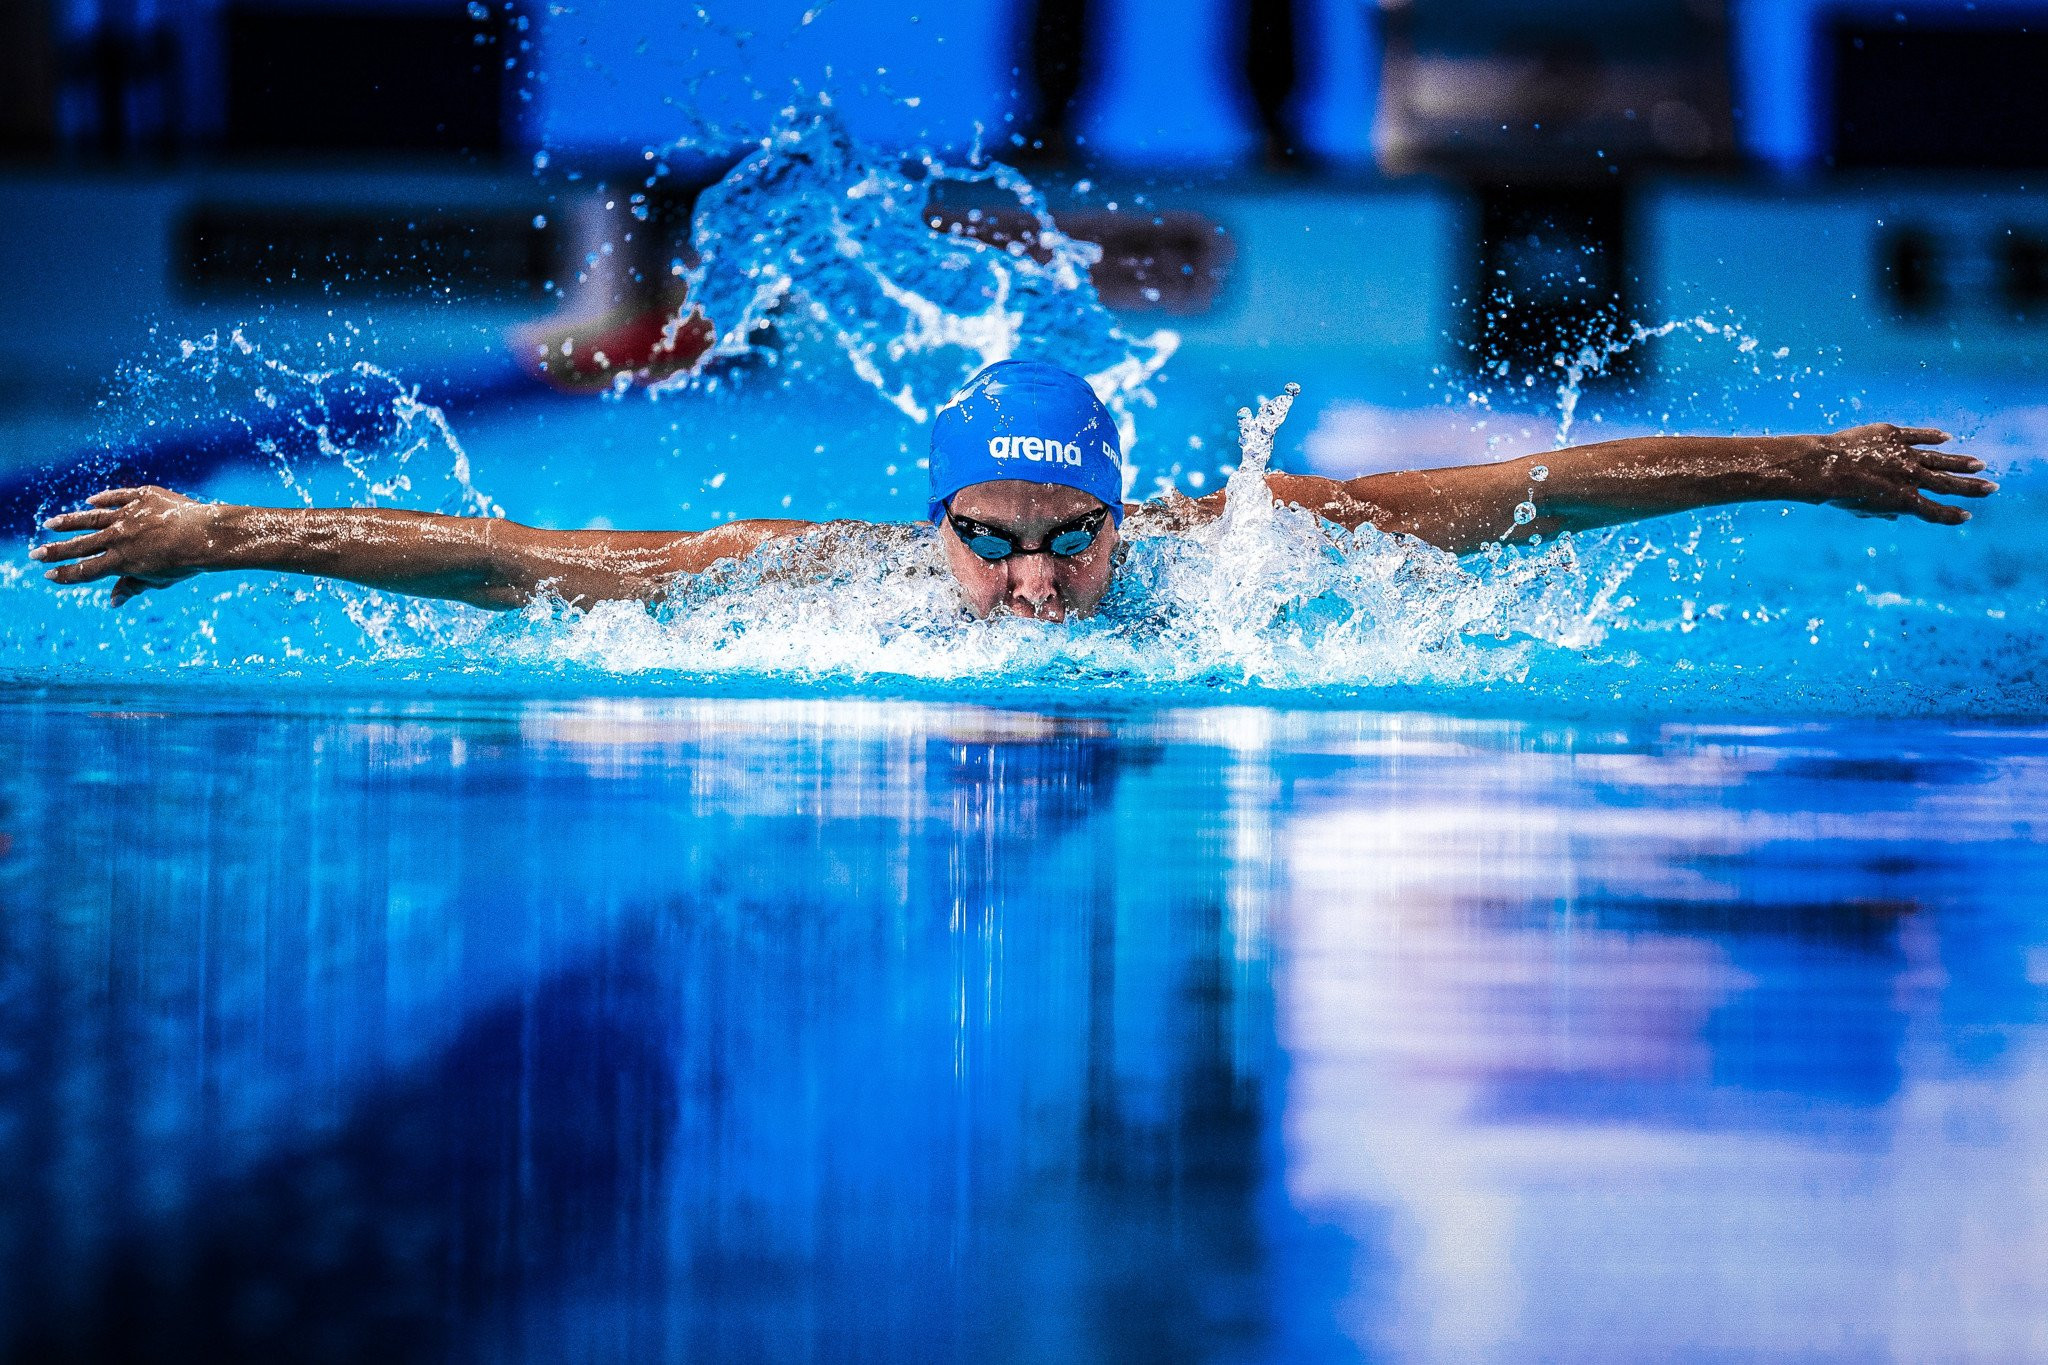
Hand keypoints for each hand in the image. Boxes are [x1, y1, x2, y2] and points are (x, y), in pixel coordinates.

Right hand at [30, 486, 216, 606]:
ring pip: (92, 518)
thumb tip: (113, 602)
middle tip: (35, 554)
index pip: (87, 570)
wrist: (209, 536)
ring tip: (51, 524)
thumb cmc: (187, 563)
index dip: (66, 574)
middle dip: (56, 551)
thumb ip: (133, 587)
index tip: (48, 575)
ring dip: (70, 522)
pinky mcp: (143, 497)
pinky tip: (90, 501)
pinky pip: (118, 497)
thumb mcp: (159, 581)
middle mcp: (119, 537)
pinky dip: (104, 499)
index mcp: (122, 561)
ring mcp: (129, 515)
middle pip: (81, 546)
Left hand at [1798, 424, 1995, 523]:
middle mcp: (1909, 478)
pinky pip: (1918, 436)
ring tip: (1979, 465)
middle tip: (1992, 488)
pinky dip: (1932, 436)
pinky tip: (1946, 438)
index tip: (1967, 516)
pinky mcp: (1893, 435)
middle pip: (1947, 484)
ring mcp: (1904, 455)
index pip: (1934, 512)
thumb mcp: (1860, 510)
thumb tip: (1896, 517)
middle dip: (1971, 487)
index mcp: (1902, 501)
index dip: (1951, 515)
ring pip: (1940, 459)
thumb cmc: (1836, 493)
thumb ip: (1881, 513)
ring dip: (1961, 463)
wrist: (1821, 466)